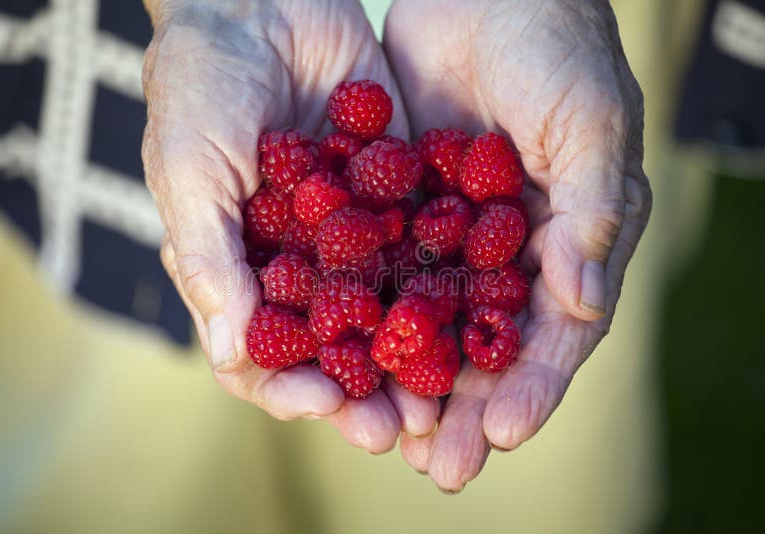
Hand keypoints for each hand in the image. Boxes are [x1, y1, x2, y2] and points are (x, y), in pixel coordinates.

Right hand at [142, 0, 438, 451]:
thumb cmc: (200, 84)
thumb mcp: (189, 171)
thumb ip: (209, 260)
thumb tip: (231, 353)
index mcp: (239, 268)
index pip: (261, 354)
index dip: (292, 387)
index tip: (328, 405)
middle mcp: (296, 262)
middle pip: (333, 348)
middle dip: (366, 391)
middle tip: (404, 428)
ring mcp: (346, 232)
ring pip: (384, 311)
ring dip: (412, 356)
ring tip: (447, 392)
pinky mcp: (391, 194)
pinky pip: (418, 247)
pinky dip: (443, 283)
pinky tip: (477, 311)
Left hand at [385, 0, 651, 489]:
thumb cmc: (556, 49)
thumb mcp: (588, 125)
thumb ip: (591, 214)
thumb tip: (579, 304)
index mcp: (568, 239)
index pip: (554, 331)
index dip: (533, 384)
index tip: (506, 433)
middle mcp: (509, 250)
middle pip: (486, 344)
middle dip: (465, 406)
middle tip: (442, 467)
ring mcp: (451, 234)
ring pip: (429, 322)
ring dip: (410, 379)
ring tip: (386, 435)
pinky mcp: (399, 209)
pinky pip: (380, 271)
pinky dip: (364, 317)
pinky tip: (340, 357)